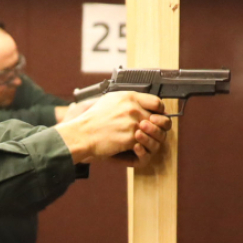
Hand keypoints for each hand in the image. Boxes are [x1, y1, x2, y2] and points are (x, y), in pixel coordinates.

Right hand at [55, 92, 170, 163]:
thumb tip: (141, 101)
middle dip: (158, 127)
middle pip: (159, 118)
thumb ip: (129, 99)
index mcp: (130, 97)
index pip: (157, 102)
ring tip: (142, 139)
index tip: (157, 116)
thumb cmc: (94, 119)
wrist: (83, 134)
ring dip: (150, 138)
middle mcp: (133, 108)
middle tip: (153, 131)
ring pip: (154, 132)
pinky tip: (133, 145)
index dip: (160, 111)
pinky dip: (140, 146)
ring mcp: (133, 123)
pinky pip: (144, 142)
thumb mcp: (111, 99)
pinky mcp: (131, 137)